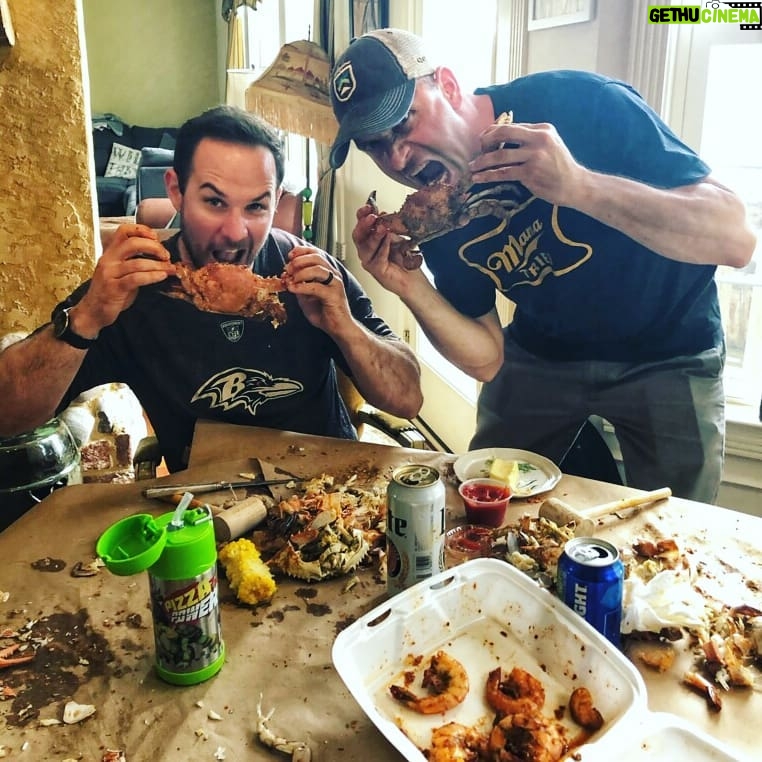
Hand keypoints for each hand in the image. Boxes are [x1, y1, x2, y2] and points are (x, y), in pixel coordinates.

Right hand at [74, 224, 173, 335]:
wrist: (93, 311)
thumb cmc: (111, 291)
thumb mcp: (122, 272)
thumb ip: (135, 262)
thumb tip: (161, 257)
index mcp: (110, 252)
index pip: (124, 231)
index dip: (142, 230)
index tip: (157, 238)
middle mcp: (108, 260)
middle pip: (132, 243)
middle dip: (154, 247)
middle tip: (166, 255)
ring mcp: (110, 274)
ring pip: (137, 263)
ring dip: (158, 265)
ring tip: (170, 268)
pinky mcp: (113, 288)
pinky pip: (135, 279)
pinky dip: (151, 276)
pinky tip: (162, 277)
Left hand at [282, 245, 348, 331]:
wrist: (338, 328)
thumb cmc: (324, 312)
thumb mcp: (306, 296)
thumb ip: (298, 285)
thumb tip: (286, 276)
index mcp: (328, 272)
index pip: (316, 253)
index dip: (302, 251)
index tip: (289, 256)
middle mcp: (333, 275)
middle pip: (316, 257)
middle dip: (299, 261)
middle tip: (288, 269)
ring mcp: (335, 284)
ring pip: (318, 269)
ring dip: (300, 273)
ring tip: (291, 280)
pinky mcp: (333, 295)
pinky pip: (316, 287)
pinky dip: (302, 287)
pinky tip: (293, 289)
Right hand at [352, 203, 423, 293]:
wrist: (413, 277)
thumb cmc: (404, 258)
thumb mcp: (398, 236)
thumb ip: (390, 226)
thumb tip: (383, 215)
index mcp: (370, 239)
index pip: (361, 225)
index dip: (362, 215)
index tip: (368, 207)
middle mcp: (367, 250)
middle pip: (358, 236)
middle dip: (364, 225)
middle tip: (372, 217)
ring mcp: (370, 260)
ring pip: (365, 248)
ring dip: (374, 236)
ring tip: (381, 228)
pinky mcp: (376, 270)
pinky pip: (377, 258)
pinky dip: (383, 248)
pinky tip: (388, 241)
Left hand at [469, 120, 585, 207]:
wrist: (574, 184)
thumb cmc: (558, 166)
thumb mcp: (548, 145)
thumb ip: (529, 140)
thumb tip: (502, 139)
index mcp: (542, 129)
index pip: (511, 126)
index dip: (493, 133)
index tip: (483, 141)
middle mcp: (538, 138)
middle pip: (504, 133)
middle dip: (485, 141)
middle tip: (476, 150)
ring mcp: (534, 156)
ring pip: (500, 155)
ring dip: (482, 161)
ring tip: (472, 167)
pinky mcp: (530, 173)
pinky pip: (503, 172)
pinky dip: (488, 175)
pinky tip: (478, 178)